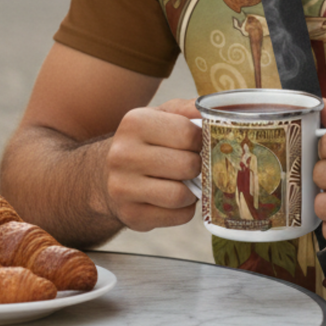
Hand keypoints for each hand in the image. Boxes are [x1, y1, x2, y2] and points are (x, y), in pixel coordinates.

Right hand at [103, 97, 200, 231]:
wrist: (107, 174)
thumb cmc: (146, 141)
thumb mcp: (162, 116)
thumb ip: (189, 109)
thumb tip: (219, 111)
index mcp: (135, 122)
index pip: (188, 134)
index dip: (202, 141)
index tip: (198, 144)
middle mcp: (123, 154)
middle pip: (187, 165)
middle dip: (198, 166)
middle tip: (193, 164)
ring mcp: (123, 187)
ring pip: (181, 195)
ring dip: (193, 191)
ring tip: (185, 182)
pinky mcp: (131, 215)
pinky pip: (179, 216)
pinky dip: (185, 209)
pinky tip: (175, 199)